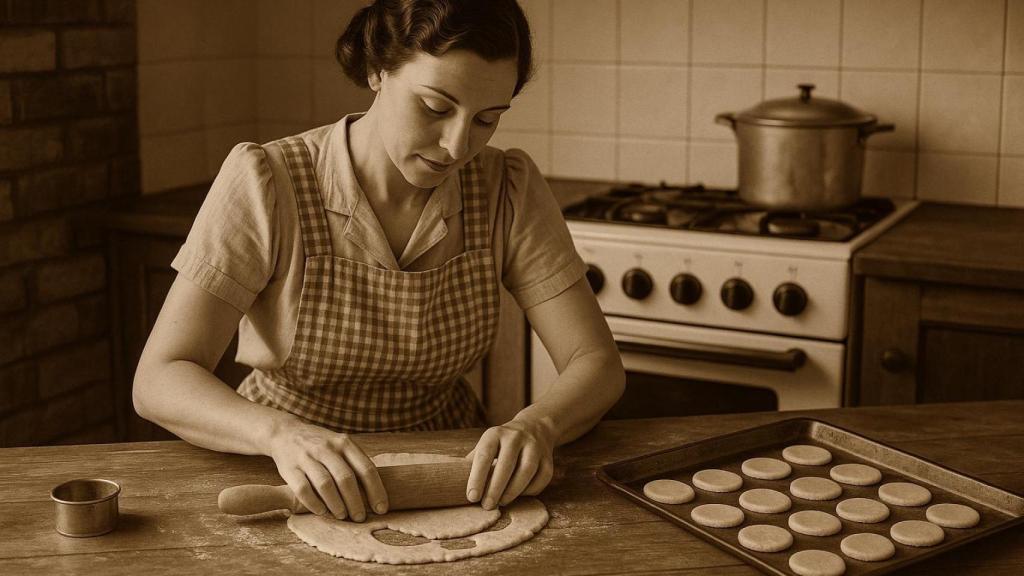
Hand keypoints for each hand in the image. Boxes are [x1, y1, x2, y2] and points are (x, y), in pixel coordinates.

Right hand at [267, 420, 386, 521]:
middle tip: (360, 518)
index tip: (381, 509)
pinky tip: (321, 511)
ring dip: (336, 504)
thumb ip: (355, 462)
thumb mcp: (340, 444)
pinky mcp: (290, 468)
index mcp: (344, 443)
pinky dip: (314, 503)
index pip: (366, 468)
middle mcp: (327, 448)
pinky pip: (303, 490)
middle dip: (356, 502)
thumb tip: (375, 493)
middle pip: (346, 479)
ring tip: (342, 516)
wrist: (286, 432)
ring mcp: (307, 457)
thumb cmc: (321, 444)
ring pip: (325, 485)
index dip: (376, 491)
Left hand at [465, 417, 555, 509]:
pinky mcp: (548, 458)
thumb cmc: (502, 444)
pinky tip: (519, 496)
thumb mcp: (487, 445)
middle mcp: (516, 437)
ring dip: (513, 490)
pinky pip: (542, 477)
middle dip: (495, 488)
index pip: (485, 455)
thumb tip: (457, 485)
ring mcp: (534, 446)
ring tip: (502, 503)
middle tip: (487, 506)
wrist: (535, 428)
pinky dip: (530, 490)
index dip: (477, 477)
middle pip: (507, 464)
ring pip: (527, 470)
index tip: (472, 497)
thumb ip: (475, 462)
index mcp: (495, 434)